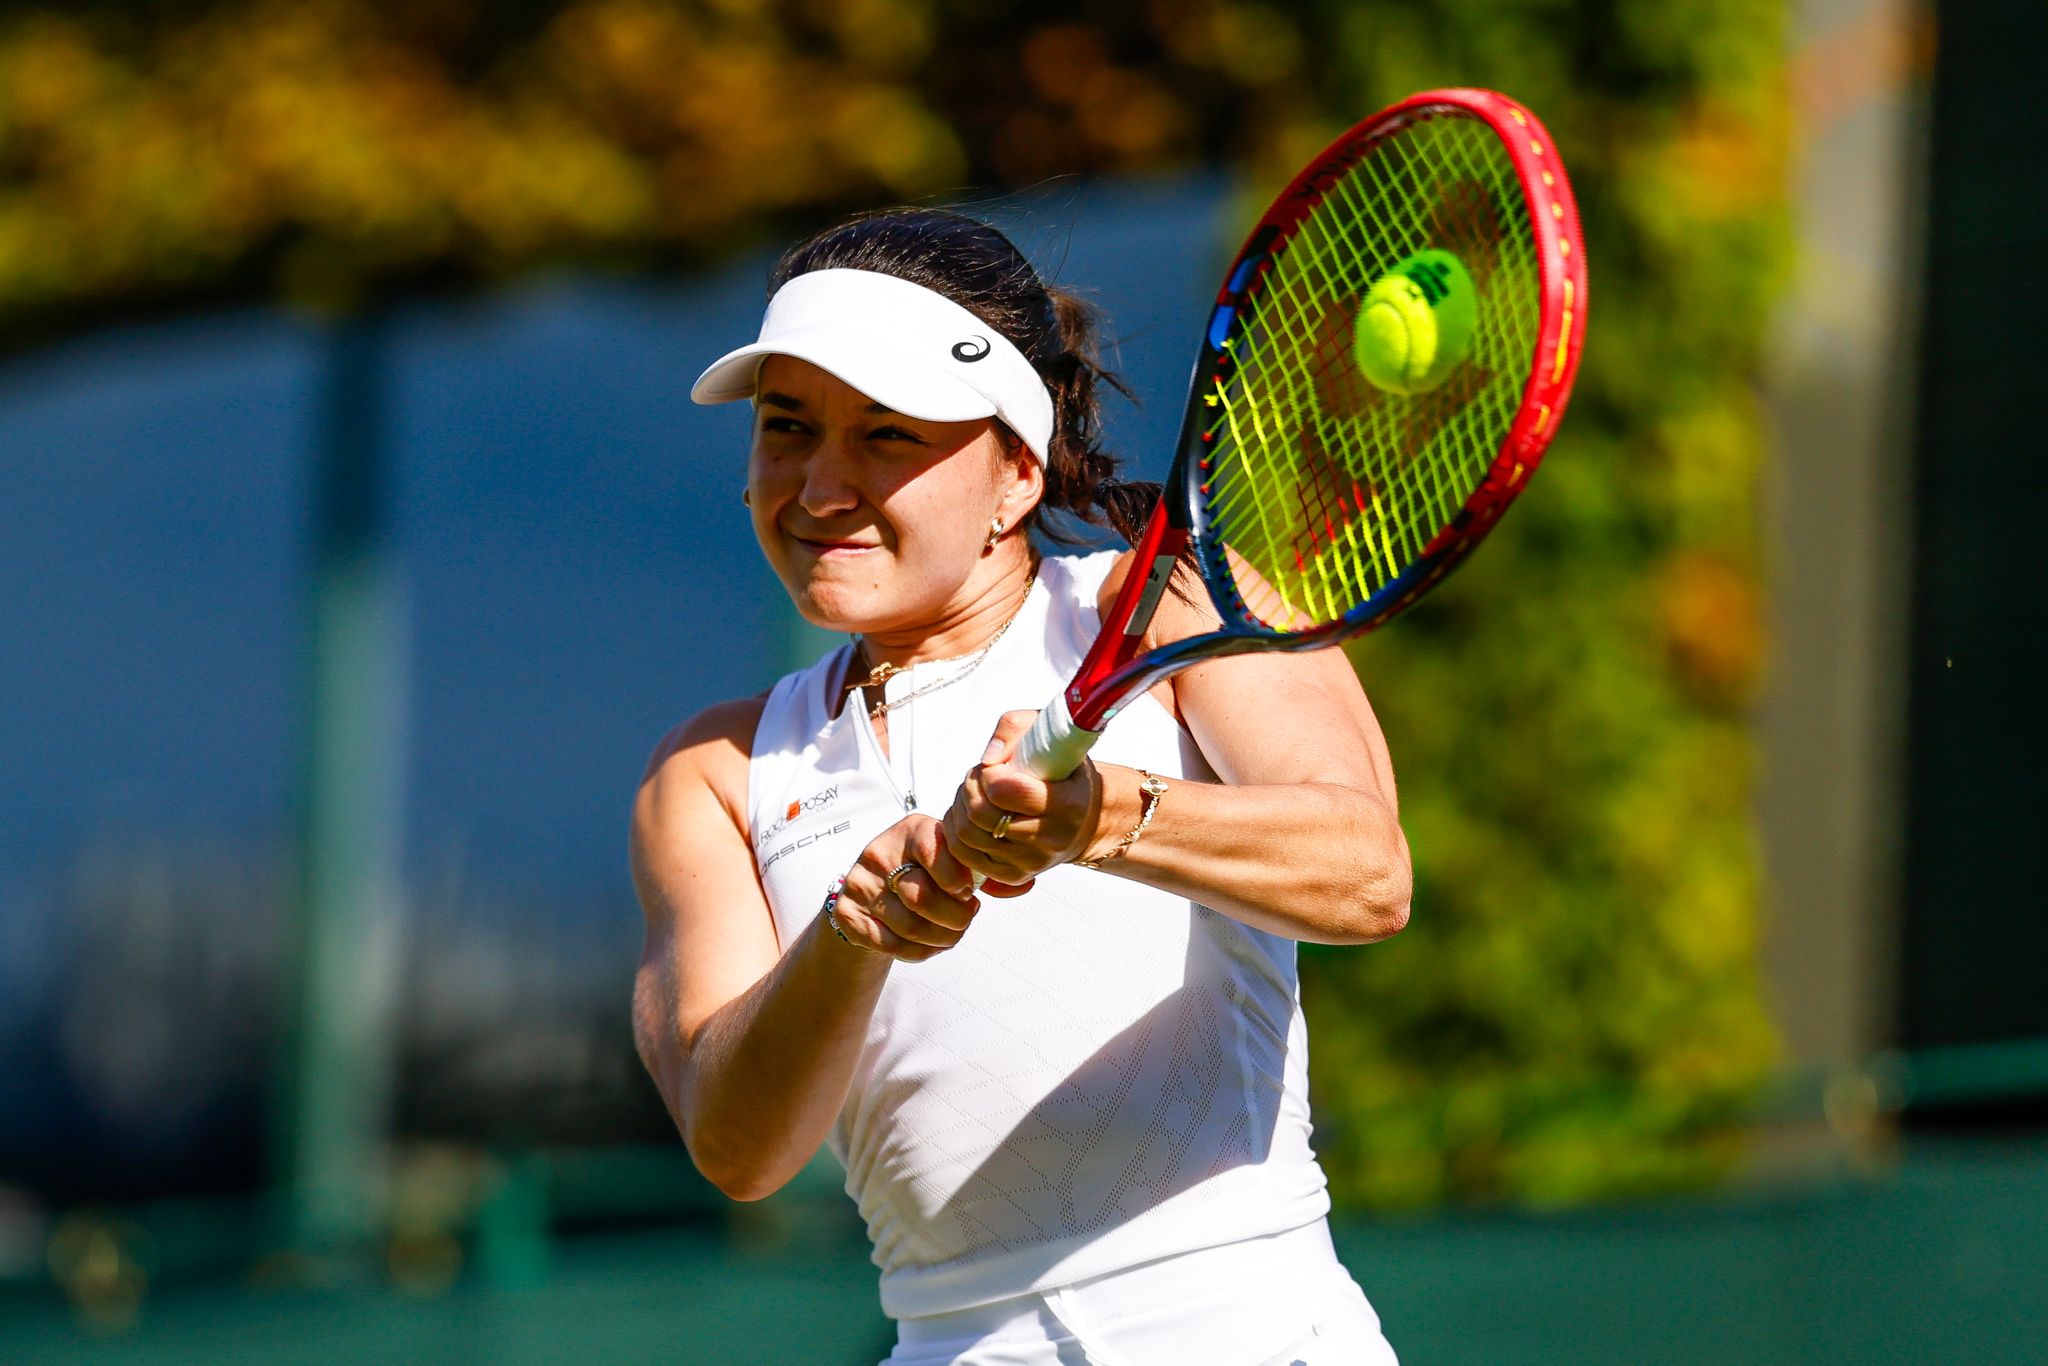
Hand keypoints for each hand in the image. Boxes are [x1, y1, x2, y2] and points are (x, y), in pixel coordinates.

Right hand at [828, 814, 981, 961]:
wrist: (877, 894)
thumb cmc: (923, 874)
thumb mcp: (946, 857)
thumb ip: (969, 867)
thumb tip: (1006, 885)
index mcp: (910, 830)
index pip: (934, 851)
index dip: (957, 879)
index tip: (969, 894)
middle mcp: (879, 853)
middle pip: (922, 898)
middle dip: (956, 918)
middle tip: (966, 920)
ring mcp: (859, 884)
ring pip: (911, 927)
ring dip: (941, 939)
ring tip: (951, 934)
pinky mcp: (847, 914)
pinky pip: (891, 945)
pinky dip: (919, 952)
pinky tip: (929, 944)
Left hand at [941, 710, 1102, 889]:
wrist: (1083, 817)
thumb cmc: (1063, 769)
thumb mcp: (1049, 732)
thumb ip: (1014, 728)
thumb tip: (987, 759)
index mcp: (1068, 803)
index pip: (1006, 791)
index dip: (989, 773)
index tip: (997, 766)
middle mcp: (1052, 839)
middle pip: (980, 814)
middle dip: (970, 787)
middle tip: (980, 776)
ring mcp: (1032, 862)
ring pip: (967, 835)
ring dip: (960, 806)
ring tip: (975, 793)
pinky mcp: (1013, 876)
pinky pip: (964, 855)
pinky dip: (957, 829)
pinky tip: (971, 814)